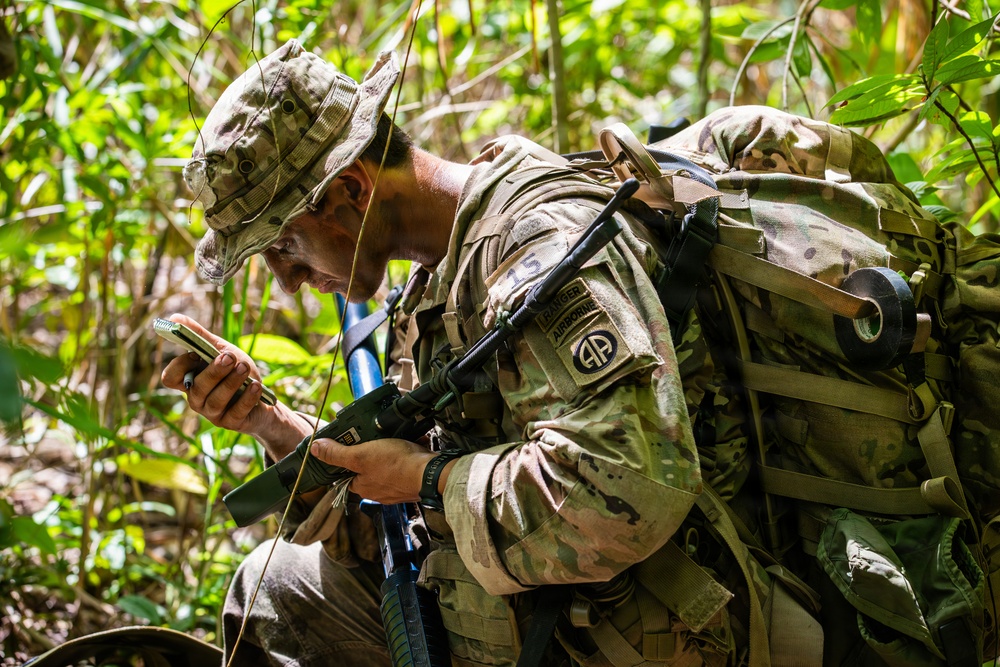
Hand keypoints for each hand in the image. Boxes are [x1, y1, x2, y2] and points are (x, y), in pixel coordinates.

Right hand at [160, 314, 309, 457]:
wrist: (263, 398)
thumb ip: (199, 336)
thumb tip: (174, 318)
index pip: (170, 378)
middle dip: (213, 372)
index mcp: (190, 381)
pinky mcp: (231, 423)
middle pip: (196, 388)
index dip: (179, 366)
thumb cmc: (237, 371)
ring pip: (215, 401)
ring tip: (244, 367)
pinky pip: (236, 413)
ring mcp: (213, 414)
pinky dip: (247, 398)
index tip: (195, 352)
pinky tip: (256, 386)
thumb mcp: (221, 350)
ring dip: (231, 383)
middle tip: (229, 357)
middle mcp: (197, 399)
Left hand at [309, 437, 455, 504]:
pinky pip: (405, 466)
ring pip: (388, 467)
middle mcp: (378, 492)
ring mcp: (397, 488)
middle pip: (368, 469)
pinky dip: (407, 455)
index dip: (346, 459)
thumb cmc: (396, 465)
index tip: (350, 445)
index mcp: (362, 487)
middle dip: (371, 453)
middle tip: (375, 438)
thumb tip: (315, 449)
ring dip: (390, 453)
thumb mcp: (360, 455)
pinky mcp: (412, 482)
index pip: (346, 474)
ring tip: (393, 439)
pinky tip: (410, 444)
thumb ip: (337, 454)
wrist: (430, 473)